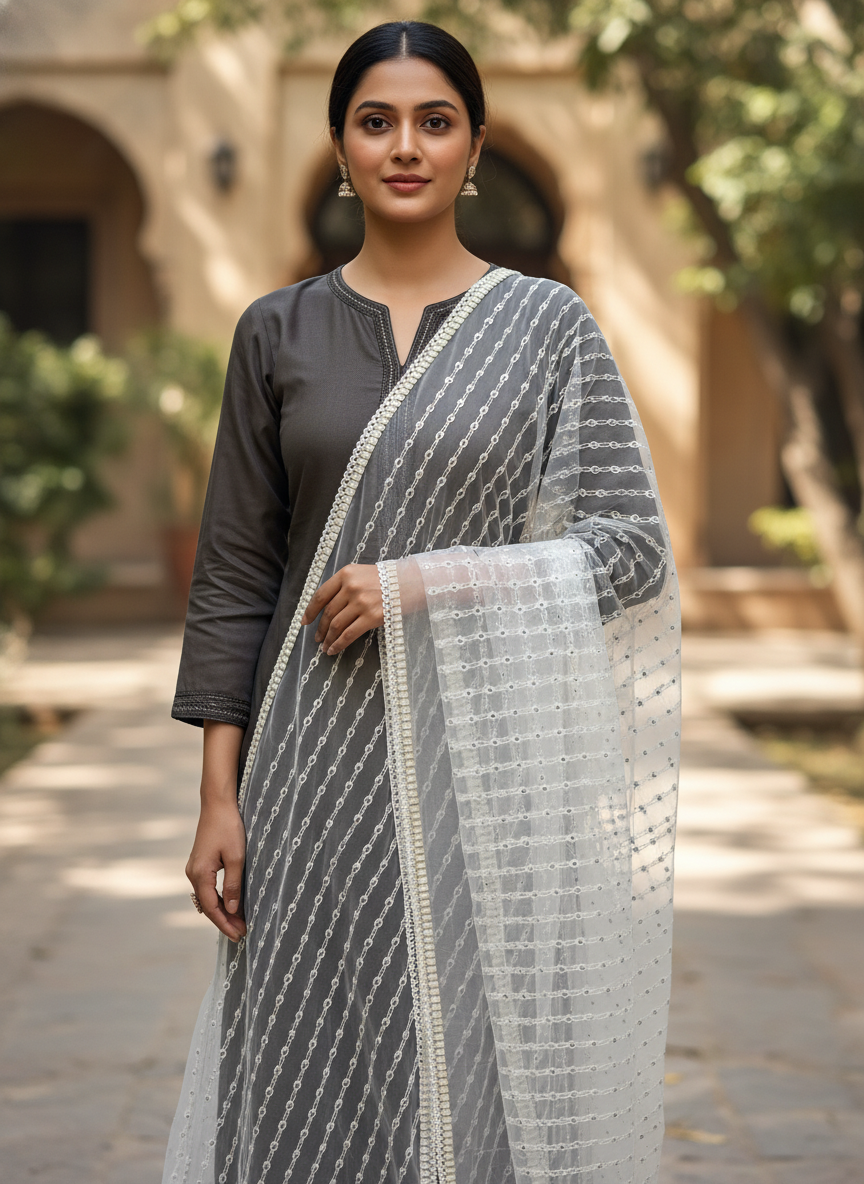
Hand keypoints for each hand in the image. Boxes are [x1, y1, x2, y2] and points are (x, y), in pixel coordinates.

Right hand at [186, 721, 246, 942]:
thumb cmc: (229, 827)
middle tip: (242, 934)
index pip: (212, 908)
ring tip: (239, 923)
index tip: (239, 936)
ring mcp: (194, 868)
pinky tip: (230, 903)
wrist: (218, 803)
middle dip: (225, 921)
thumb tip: (231, 908)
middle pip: (208, 906)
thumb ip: (233, 884)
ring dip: (222, 910)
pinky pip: (207, 887)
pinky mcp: (200, 862)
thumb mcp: (237, 857)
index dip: (226, 924)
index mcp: (200, 874)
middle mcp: (193, 873)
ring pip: (207, 897)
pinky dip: (218, 898)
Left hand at [301, 563, 382, 654]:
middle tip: (318, 638)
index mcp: (346, 574)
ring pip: (336, 625)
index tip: (305, 621)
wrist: (412, 582)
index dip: (310, 610)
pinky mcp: (371, 617)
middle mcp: (351, 587)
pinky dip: (338, 644)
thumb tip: (328, 607)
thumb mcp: (362, 574)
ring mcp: (361, 602)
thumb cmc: (388, 579)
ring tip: (325, 646)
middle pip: (328, 612)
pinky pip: (348, 634)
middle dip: (320, 628)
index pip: (321, 595)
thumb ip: (345, 585)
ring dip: (328, 638)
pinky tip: (333, 650)